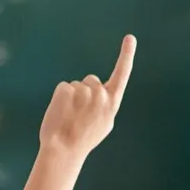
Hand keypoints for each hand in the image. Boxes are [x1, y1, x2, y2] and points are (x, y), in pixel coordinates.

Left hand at [39, 35, 134, 155]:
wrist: (64, 151)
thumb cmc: (83, 140)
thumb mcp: (103, 124)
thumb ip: (105, 105)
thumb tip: (100, 91)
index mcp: (112, 104)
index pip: (121, 75)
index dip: (126, 55)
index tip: (130, 38)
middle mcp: (101, 95)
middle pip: (91, 81)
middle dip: (85, 92)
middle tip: (79, 115)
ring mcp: (83, 92)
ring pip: (76, 85)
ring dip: (72, 97)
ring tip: (70, 117)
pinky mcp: (66, 90)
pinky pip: (63, 88)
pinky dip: (60, 99)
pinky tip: (61, 114)